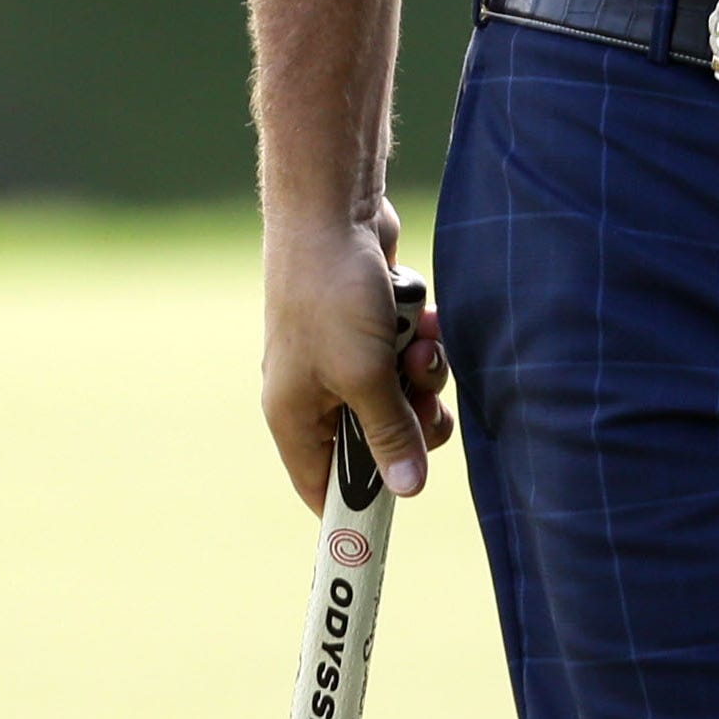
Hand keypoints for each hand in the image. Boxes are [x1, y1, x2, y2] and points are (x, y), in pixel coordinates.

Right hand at [262, 198, 450, 512]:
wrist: (332, 209)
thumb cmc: (332, 293)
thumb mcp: (363, 375)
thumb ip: (388, 434)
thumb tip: (407, 491)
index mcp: (295, 417)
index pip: (323, 487)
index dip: (360, 505)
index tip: (402, 509)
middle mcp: (315, 393)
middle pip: (377, 444)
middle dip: (411, 423)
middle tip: (423, 402)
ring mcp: (342, 358)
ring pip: (401, 398)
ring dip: (422, 376)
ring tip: (420, 344)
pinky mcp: (370, 328)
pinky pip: (408, 358)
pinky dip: (421, 343)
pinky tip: (423, 319)